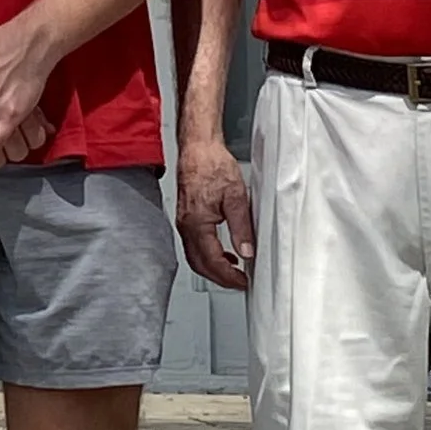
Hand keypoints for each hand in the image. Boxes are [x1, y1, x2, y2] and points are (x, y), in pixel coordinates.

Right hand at [178, 137, 256, 290]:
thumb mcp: (236, 196)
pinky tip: (222, 251)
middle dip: (219, 278)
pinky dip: (207, 254)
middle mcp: (186, 225)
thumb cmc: (212, 164)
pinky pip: (193, 244)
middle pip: (199, 264)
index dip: (228, 276)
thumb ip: (241, 227)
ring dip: (213, 268)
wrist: (198, 147)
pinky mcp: (185, 216)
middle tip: (238, 282)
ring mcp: (183, 221)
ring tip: (233, 270)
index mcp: (197, 223)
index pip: (212, 261)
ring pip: (194, 256)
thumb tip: (247, 252)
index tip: (242, 282)